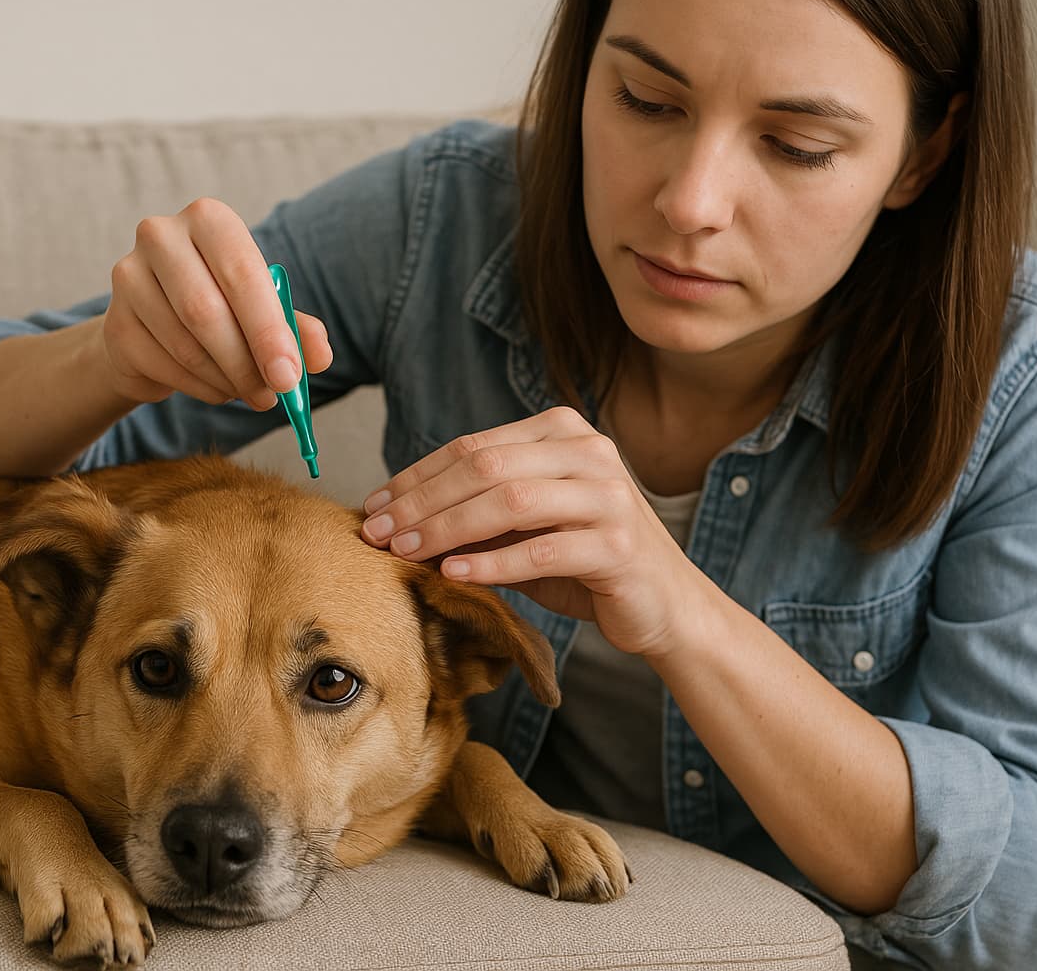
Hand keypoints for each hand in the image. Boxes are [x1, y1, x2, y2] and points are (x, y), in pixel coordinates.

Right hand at [103, 198, 332, 406]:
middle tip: (272, 396)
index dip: (268, 330)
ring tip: (249, 390)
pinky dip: (201, 388)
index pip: (242, 273)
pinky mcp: (114, 322)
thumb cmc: (223, 307)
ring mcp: (128, 277)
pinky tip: (217, 388)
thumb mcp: (265, 311)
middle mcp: (161, 236)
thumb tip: (318, 356)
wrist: (156, 326)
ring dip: (226, 380)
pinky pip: (163, 366)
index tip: (289, 376)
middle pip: (206, 311)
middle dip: (246, 363)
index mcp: (209, 219)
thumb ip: (295, 328)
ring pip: (185, 345)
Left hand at [360, 407, 710, 657]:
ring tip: (405, 551)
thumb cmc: (584, 561)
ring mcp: (608, 496)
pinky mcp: (618, 546)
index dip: (416, 476)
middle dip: (422, 501)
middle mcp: (589, 453)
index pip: (473, 447)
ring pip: (510, 501)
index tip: (373, 506)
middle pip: (485, 467)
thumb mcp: (526, 526)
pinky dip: (491, 563)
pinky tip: (453, 572)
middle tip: (377, 532)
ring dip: (447, 527)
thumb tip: (393, 517)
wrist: (663, 605)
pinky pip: (542, 551)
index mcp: (562, 433)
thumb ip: (476, 511)